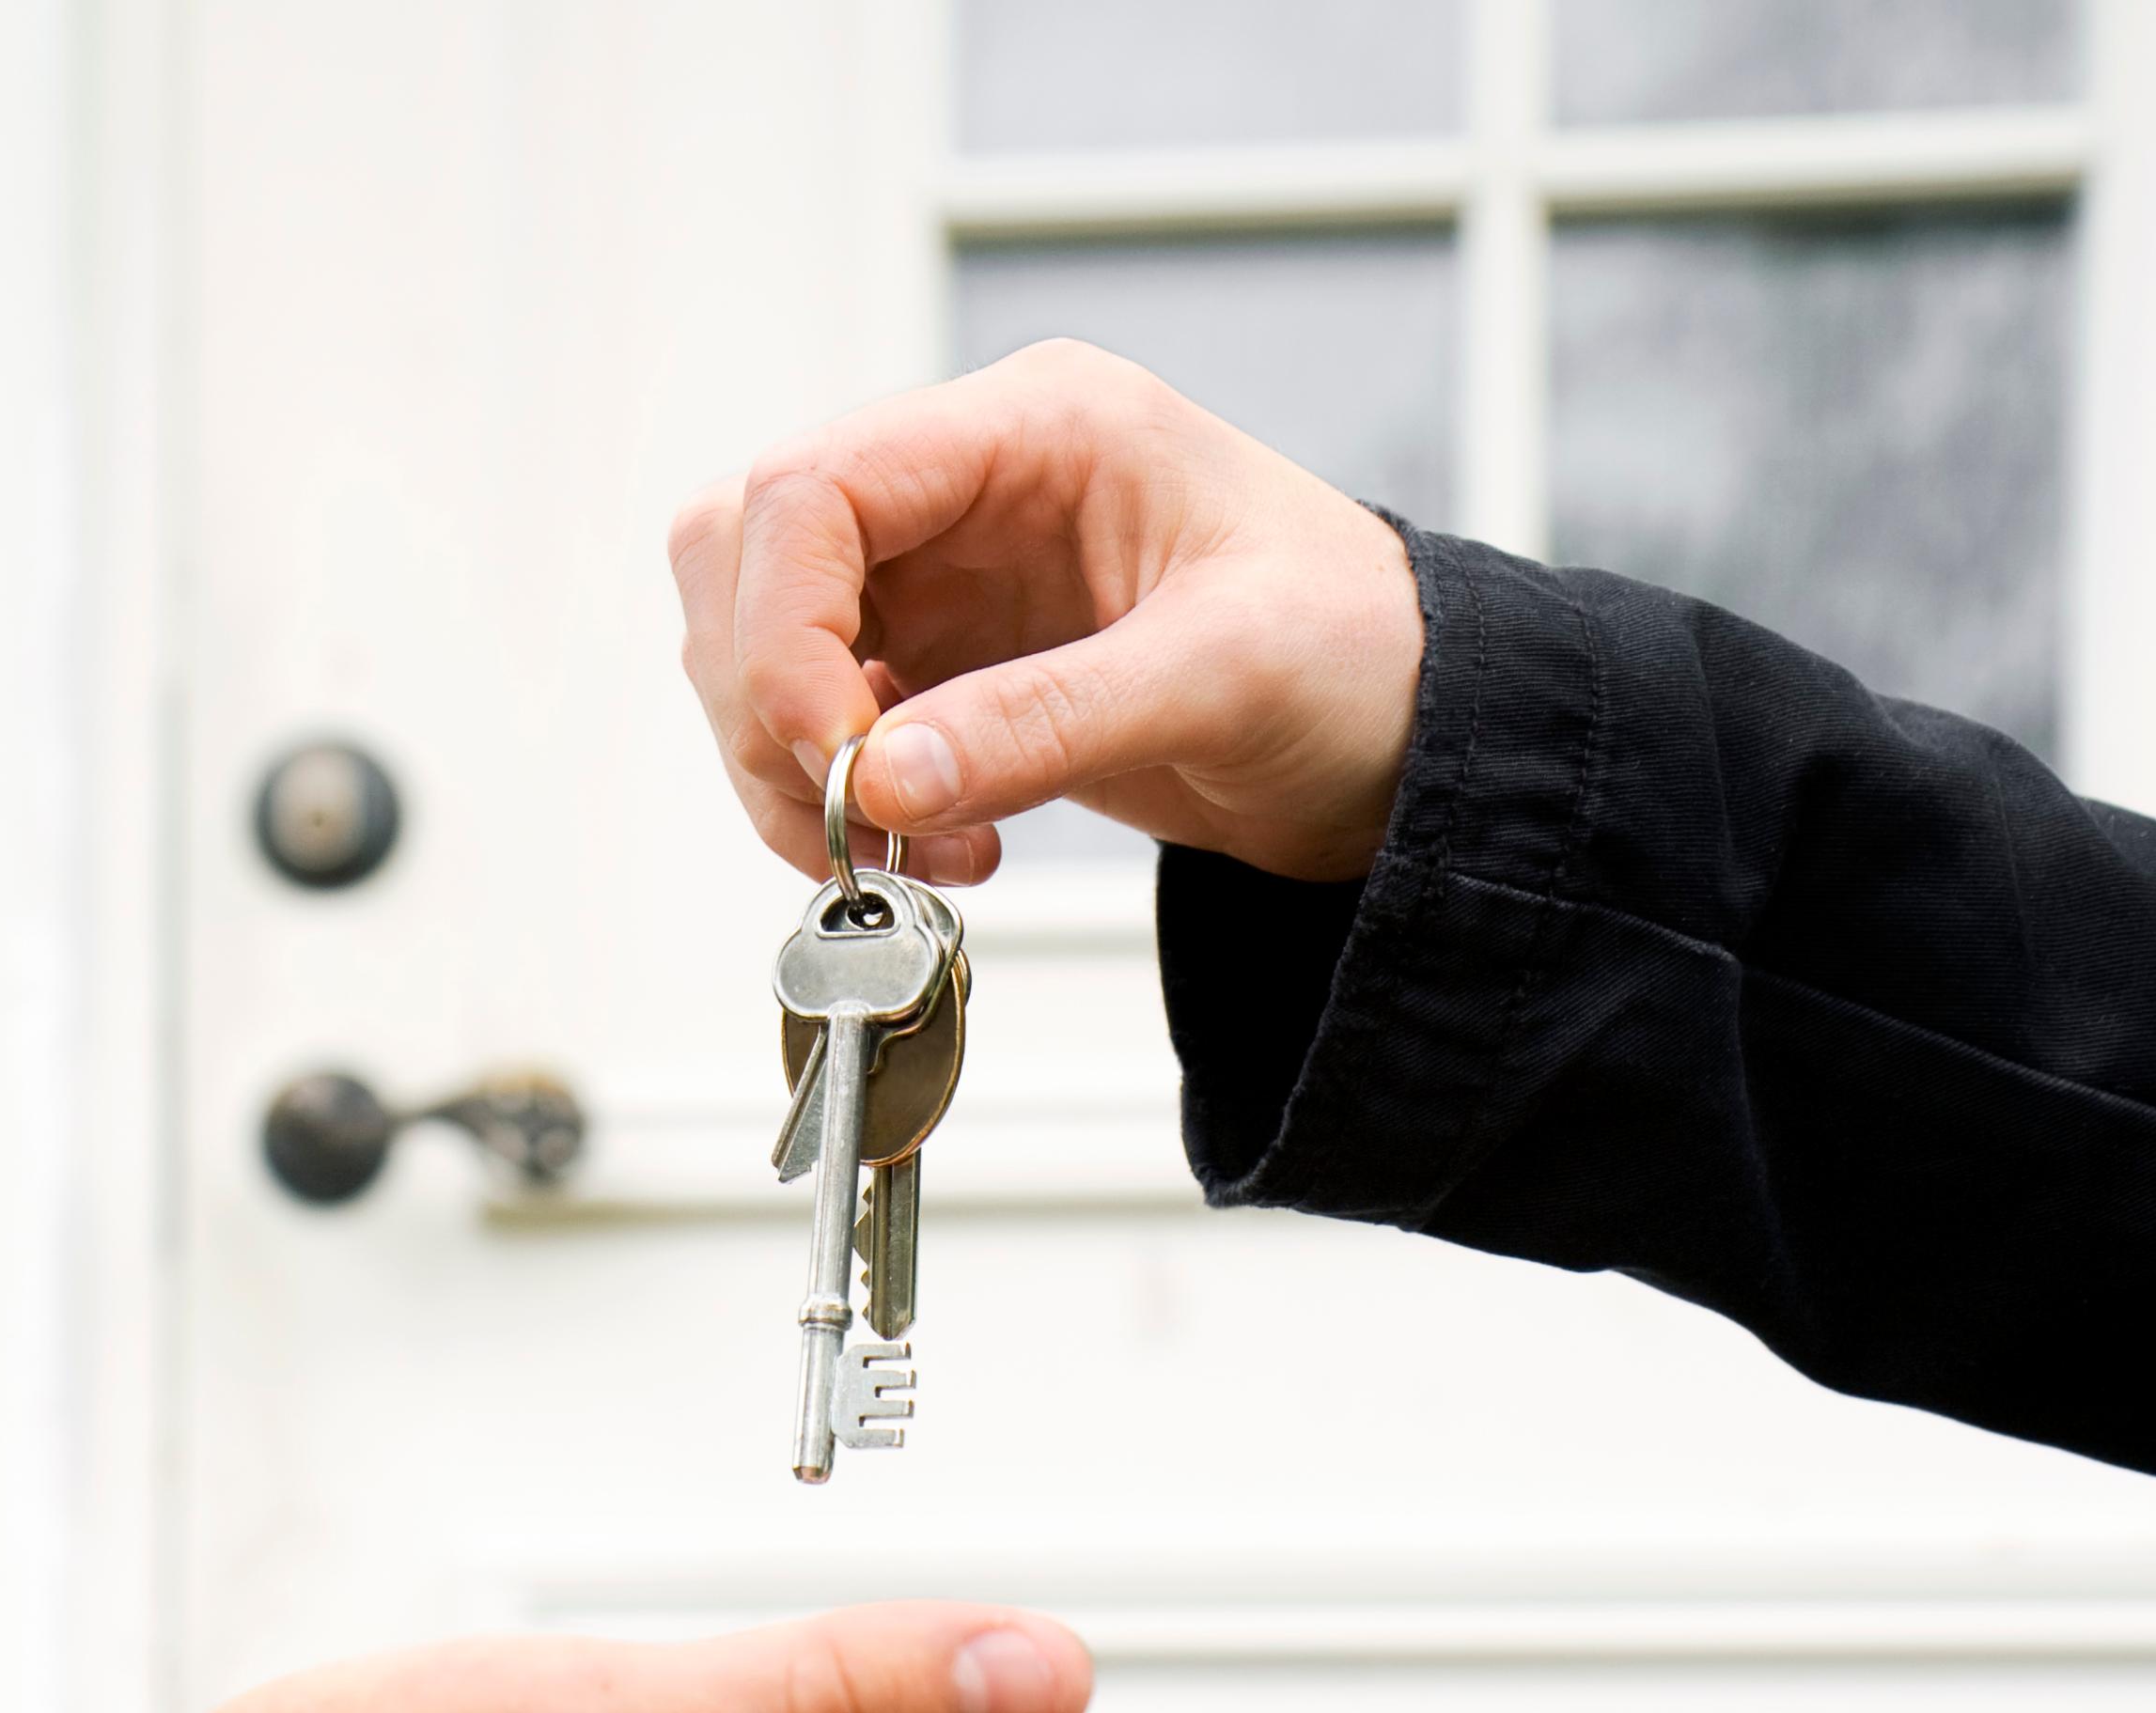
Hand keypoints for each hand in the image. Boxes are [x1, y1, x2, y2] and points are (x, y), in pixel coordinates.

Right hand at [667, 338, 1424, 885]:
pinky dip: (838, 799)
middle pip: (748, 553)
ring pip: (756, 641)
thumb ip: (1046, 723)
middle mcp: (965, 485)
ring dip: (790, 763)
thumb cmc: (1360, 656)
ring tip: (912, 842)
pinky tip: (938, 840)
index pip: (813, 487)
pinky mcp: (940, 661)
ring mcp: (942, 572)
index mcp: (1035, 428)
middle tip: (850, 810)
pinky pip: (815, 720)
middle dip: (766, 698)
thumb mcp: (1222, 680)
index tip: (836, 755)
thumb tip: (883, 778)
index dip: (782, 624)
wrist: (1407, 738)